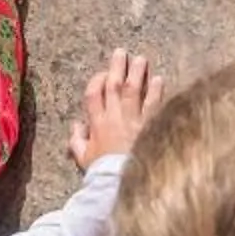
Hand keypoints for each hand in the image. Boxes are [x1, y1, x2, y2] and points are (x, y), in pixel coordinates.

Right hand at [69, 49, 163, 167]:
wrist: (121, 183)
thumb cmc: (102, 172)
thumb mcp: (83, 158)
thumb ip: (77, 140)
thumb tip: (76, 126)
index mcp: (97, 124)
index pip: (93, 94)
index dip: (96, 81)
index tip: (102, 74)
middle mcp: (114, 117)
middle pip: (113, 86)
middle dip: (116, 67)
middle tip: (121, 52)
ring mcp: (133, 121)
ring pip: (133, 90)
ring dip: (137, 73)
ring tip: (141, 59)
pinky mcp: (150, 126)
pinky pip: (153, 105)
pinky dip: (156, 91)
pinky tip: (159, 79)